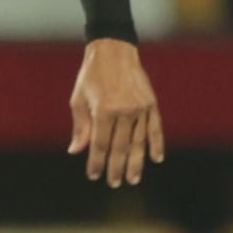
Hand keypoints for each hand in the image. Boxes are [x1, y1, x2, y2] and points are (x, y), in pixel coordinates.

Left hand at [68, 39, 163, 188]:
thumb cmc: (91, 75)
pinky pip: (155, 128)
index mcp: (104, 110)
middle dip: (116, 167)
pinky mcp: (151, 103)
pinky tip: (156, 159)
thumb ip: (80, 127)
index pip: (100, 144)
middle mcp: (124, 111)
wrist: (114, 50)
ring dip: (136, 162)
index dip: (96, 162)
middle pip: (120, 147)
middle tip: (114, 183)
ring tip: (133, 179)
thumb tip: (76, 151)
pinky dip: (156, 144)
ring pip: (138, 142)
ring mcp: (140, 108)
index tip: (94, 176)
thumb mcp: (78, 99)